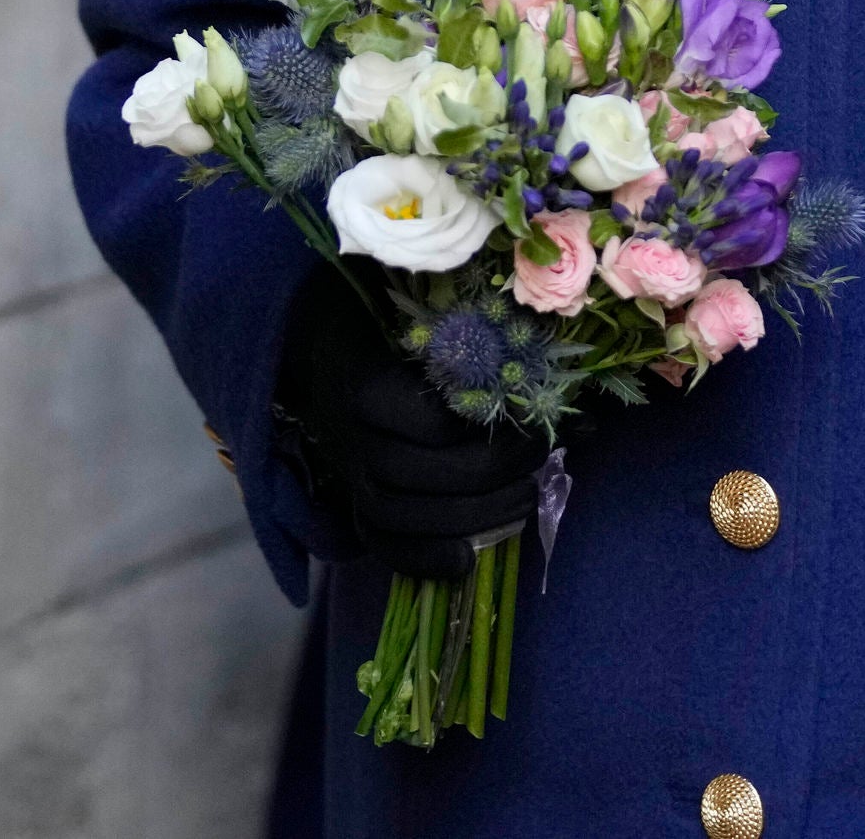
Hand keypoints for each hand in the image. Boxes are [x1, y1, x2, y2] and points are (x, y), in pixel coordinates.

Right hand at [277, 266, 547, 578]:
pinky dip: (422, 560)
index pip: (425, 420)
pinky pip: (379, 544)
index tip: (529, 410)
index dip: (481, 425)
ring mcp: (347, 472)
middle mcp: (349, 434)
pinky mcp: (351, 500)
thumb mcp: (413, 306)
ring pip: (400, 514)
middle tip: (539, 453)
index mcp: (363, 382)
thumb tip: (550, 351)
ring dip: (470, 518)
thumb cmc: (380, 319)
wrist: (313, 345)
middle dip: (490, 471)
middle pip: (416, 472)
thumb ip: (470, 326)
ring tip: (524, 499)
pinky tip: (467, 559)